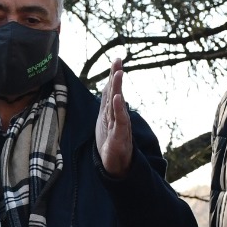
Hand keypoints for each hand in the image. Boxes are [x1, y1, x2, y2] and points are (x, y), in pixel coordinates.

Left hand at [94, 57, 131, 176]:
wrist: (116, 167)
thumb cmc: (111, 144)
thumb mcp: (107, 122)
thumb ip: (109, 106)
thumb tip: (110, 89)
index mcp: (112, 113)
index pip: (112, 91)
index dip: (113, 76)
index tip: (116, 60)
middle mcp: (117, 117)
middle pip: (116, 93)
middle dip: (116, 77)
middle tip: (118, 60)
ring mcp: (119, 126)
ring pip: (118, 105)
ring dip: (118, 88)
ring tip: (118, 73)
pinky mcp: (119, 137)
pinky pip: (120, 121)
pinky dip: (119, 109)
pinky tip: (119, 98)